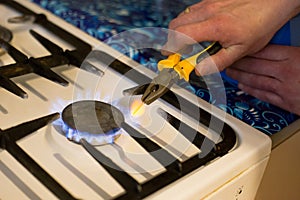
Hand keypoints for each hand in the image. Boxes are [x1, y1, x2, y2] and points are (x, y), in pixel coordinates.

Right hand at [163, 0, 299, 74]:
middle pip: (175, 25)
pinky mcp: (211, 0)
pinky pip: (191, 10)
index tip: (169, 55)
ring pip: (182, 16)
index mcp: (215, 26)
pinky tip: (198, 30)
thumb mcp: (241, 51)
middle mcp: (208, 12)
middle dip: (171, 40)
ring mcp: (208, 3)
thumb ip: (218, 62)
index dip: (170, 47)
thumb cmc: (261, 23)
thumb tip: (199, 70)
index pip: (181, 36)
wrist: (273, 2)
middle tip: (178, 51)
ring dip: (179, 30)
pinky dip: (188, 22)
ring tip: (188, 42)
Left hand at [226, 45, 299, 115]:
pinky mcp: (286, 102)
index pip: (262, 51)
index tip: (237, 47)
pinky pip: (263, 95)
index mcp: (292, 56)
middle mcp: (285, 72)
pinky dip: (250, 90)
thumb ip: (291, 52)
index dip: (246, 50)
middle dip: (237, 63)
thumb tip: (278, 47)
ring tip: (229, 72)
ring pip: (254, 80)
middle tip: (228, 60)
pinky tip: (241, 86)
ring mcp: (283, 88)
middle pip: (254, 65)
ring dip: (239, 76)